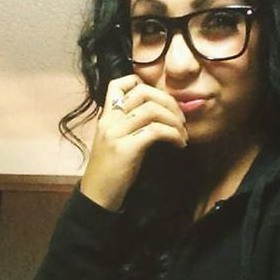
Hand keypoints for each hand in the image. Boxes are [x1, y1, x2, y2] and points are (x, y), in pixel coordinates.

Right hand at [79, 75, 188, 210]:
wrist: (97, 195)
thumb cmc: (111, 171)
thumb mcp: (116, 141)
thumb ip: (129, 125)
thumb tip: (159, 113)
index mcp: (106, 117)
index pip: (118, 84)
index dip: (143, 84)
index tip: (160, 103)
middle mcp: (109, 121)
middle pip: (143, 92)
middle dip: (169, 102)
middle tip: (180, 119)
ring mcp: (115, 134)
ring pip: (152, 110)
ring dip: (175, 120)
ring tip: (182, 134)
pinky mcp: (125, 149)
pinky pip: (156, 131)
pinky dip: (174, 135)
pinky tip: (179, 144)